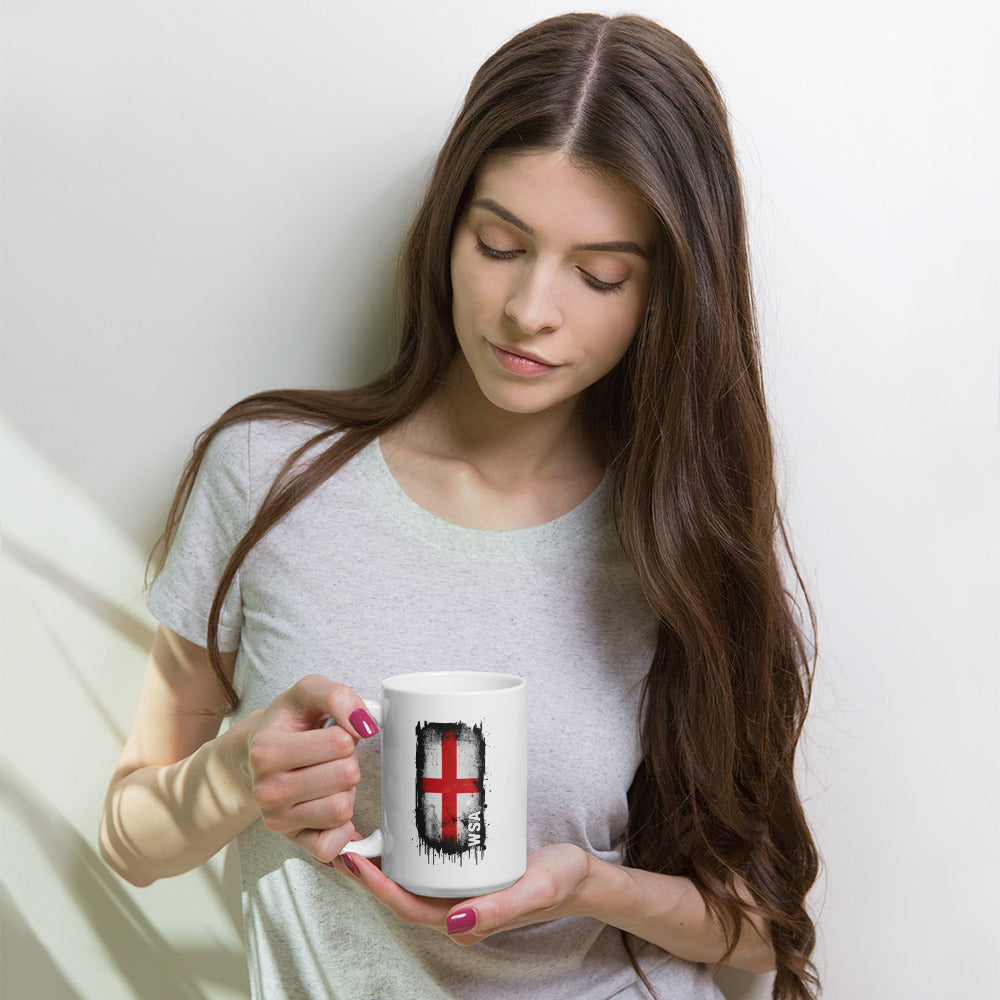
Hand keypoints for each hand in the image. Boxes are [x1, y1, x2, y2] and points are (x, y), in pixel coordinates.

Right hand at [239, 675, 378, 863]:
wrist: (256, 753)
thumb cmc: (287, 722)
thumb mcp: (308, 692)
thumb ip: (338, 696)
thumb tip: (365, 724)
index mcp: (267, 750)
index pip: (341, 742)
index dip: (346, 733)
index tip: (328, 732)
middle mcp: (266, 790)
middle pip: (346, 776)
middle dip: (347, 761)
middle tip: (328, 757)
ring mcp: (276, 819)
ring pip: (343, 809)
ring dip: (345, 791)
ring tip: (326, 778)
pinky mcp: (291, 841)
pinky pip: (331, 846)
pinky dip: (341, 828)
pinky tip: (329, 806)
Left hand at [329, 843, 591, 942]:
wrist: (580, 876)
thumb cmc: (560, 882)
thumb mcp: (536, 890)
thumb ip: (499, 910)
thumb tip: (453, 923)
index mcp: (465, 922)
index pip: (407, 907)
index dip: (376, 886)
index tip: (353, 858)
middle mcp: (455, 913)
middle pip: (400, 895)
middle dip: (369, 872)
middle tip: (343, 838)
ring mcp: (459, 897)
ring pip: (410, 883)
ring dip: (382, 863)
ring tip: (359, 833)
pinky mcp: (464, 879)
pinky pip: (426, 871)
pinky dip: (405, 855)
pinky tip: (395, 832)